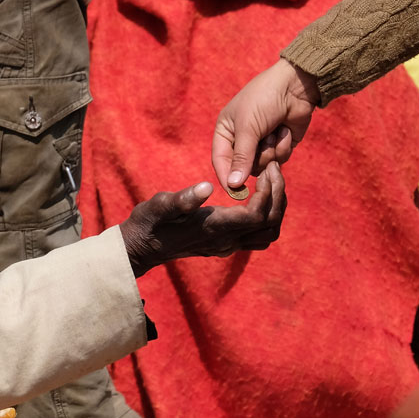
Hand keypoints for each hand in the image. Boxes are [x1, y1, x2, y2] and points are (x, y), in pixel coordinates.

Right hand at [117, 165, 287, 277]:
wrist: (139, 248)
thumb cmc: (148, 223)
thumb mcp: (159, 205)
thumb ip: (182, 199)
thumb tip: (205, 187)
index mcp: (214, 228)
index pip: (257, 215)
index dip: (268, 192)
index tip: (265, 169)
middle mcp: (225, 241)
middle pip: (270, 225)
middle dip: (278, 196)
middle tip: (273, 169)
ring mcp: (226, 246)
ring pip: (268, 234)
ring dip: (276, 209)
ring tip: (270, 183)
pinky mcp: (225, 245)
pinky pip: (258, 236)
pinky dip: (266, 217)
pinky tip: (256, 197)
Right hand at [210, 58, 320, 192]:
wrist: (295, 85)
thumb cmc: (263, 99)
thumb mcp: (248, 127)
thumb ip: (241, 157)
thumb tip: (233, 185)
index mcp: (225, 132)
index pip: (221, 161)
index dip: (227, 177)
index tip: (235, 192)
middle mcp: (241, 140)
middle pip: (244, 168)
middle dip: (256, 157)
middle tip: (263, 140)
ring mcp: (261, 144)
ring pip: (263, 166)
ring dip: (271, 150)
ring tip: (274, 130)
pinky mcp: (279, 145)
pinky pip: (279, 160)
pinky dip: (283, 145)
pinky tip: (284, 129)